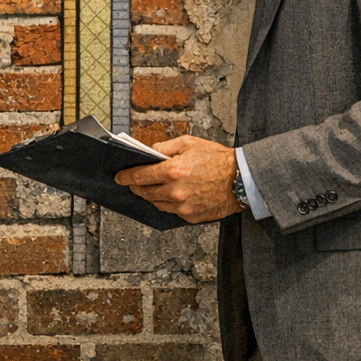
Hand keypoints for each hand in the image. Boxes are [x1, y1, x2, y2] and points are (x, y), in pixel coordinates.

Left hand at [114, 135, 241, 223]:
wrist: (241, 180)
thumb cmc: (218, 160)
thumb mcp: (189, 143)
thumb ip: (165, 147)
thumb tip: (149, 152)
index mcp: (173, 171)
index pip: (140, 176)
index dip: (126, 176)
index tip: (120, 177)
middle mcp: (175, 191)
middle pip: (145, 192)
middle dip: (137, 187)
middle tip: (134, 182)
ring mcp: (182, 206)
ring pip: (157, 204)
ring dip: (151, 196)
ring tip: (152, 188)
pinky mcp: (190, 217)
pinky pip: (172, 211)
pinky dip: (168, 203)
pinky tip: (171, 195)